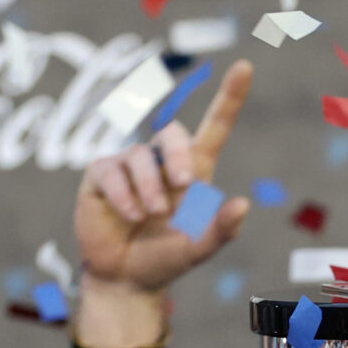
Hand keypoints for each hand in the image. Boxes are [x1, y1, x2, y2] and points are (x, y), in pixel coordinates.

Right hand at [74, 61, 254, 347]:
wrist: (126, 279)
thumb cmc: (165, 260)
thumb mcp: (198, 250)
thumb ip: (220, 230)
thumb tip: (242, 204)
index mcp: (193, 173)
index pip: (214, 128)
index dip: (229, 98)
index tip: (245, 67)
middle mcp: (162, 163)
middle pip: (174, 134)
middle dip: (178, 155)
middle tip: (182, 185)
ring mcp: (130, 166)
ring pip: (140, 156)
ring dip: (149, 187)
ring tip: (150, 215)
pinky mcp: (101, 176)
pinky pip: (112, 170)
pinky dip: (125, 194)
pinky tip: (131, 215)